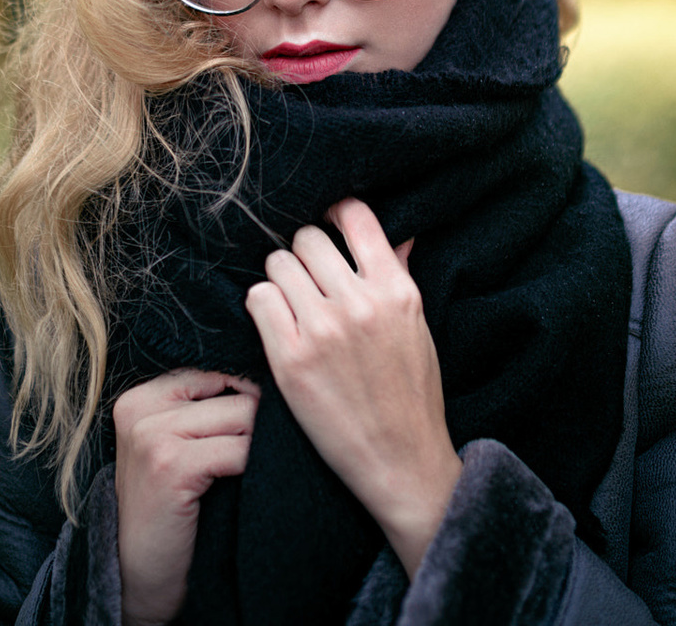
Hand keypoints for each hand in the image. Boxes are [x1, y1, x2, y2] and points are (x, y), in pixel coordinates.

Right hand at [112, 368, 259, 625]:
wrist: (141, 570)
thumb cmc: (169, 508)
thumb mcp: (176, 447)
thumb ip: (205, 409)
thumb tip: (268, 380)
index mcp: (139, 397)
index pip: (214, 372)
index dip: (244, 397)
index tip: (255, 429)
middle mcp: (140, 408)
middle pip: (231, 390)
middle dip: (258, 421)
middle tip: (266, 451)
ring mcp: (152, 435)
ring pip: (242, 415)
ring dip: (260, 443)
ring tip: (257, 468)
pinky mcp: (171, 465)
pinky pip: (240, 449)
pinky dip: (255, 465)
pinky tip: (249, 485)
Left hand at [244, 198, 460, 576]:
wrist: (401, 460)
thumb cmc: (412, 395)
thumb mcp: (417, 328)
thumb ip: (400, 277)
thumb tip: (398, 235)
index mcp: (396, 290)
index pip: (356, 217)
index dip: (335, 215)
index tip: (327, 227)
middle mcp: (360, 303)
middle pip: (307, 238)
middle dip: (303, 255)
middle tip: (306, 280)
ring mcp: (323, 330)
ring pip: (277, 264)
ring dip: (279, 280)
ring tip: (290, 306)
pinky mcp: (291, 359)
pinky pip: (258, 299)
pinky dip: (262, 306)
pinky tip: (276, 325)